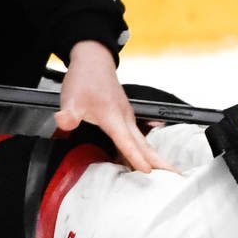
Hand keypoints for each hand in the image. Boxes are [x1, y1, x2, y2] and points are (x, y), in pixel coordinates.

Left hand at [58, 40, 174, 172]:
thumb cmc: (84, 80)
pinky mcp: (123, 117)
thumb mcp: (71, 98)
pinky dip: (141, 150)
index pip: (127, 141)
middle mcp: (124, 118)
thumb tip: (64, 122)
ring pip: (142, 141)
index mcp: (113, 116)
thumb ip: (68, 114)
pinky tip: (140, 160)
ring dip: (154, 157)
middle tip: (173, 175)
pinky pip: (135, 137)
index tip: (148, 171)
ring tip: (164, 172)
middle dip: (159, 160)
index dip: (136, 157)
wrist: (94, 62)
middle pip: (144, 144)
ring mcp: (126, 117)